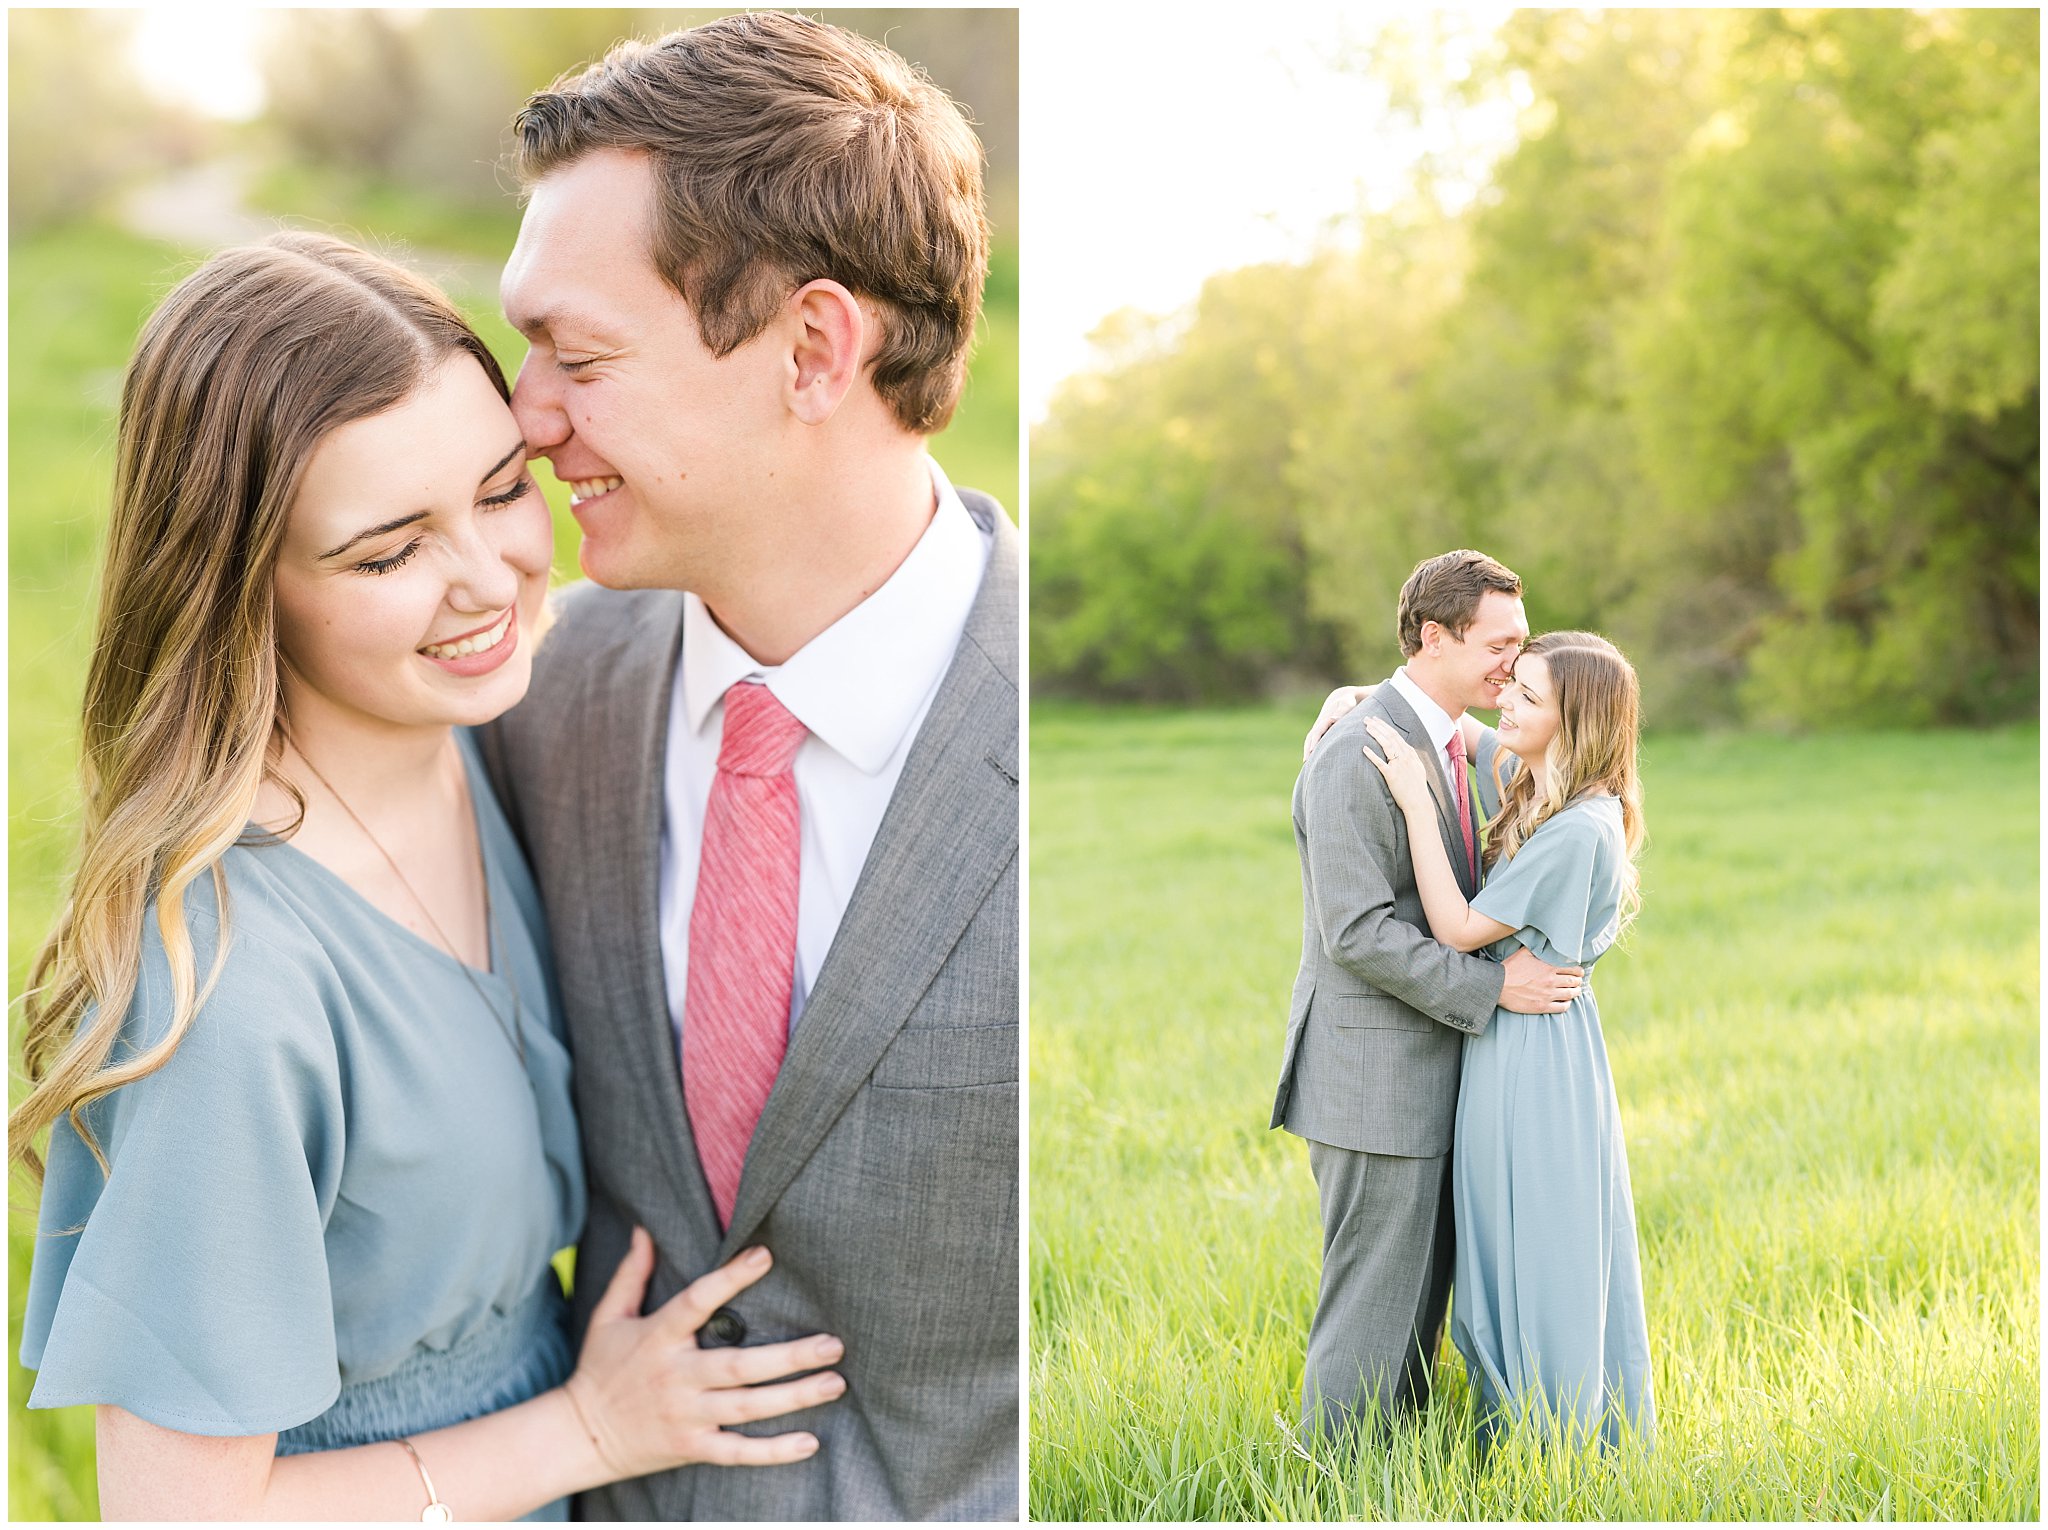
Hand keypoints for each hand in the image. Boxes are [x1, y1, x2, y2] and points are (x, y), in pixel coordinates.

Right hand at [562, 1228, 844, 1476]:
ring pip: (747, 1407)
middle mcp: (676, 1377)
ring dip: (794, 1396)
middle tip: (832, 1343)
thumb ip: (631, 1274)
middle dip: (789, 1356)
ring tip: (834, 1382)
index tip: (765, 1256)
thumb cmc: (599, 1369)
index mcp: (658, 1337)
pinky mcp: (691, 1448)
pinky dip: (772, 1452)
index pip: (697, 1302)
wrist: (578, 1436)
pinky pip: (736, 1452)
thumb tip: (643, 1229)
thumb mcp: (608, 1316)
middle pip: (739, 1365)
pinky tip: (808, 1442)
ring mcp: (685, 1416)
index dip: (730, 1279)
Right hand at [1303, 685, 1373, 759]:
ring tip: (1307, 763)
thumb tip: (1332, 719)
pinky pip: (1314, 740)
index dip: (1314, 742)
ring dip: (1308, 750)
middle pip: (1310, 738)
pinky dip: (1312, 748)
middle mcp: (1319, 724)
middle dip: (1308, 749)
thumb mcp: (1346, 704)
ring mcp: (1319, 727)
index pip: (1317, 732)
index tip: (1311, 752)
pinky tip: (1313, 758)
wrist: (1343, 697)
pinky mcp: (1321, 730)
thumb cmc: (1347, 701)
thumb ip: (1341, 711)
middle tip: (1306, 762)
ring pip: (1311, 740)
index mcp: (1325, 719)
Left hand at [1360, 717, 1434, 814]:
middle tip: (1367, 718)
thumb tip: (1405, 750)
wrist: (1418, 802)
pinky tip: (1364, 748)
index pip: (1396, 735)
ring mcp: (1399, 765)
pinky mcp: (1392, 775)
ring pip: (1386, 744)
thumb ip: (1411, 758)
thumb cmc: (1417, 788)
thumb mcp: (1418, 769)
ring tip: (1366, 726)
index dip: (1385, 726)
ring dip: (1375, 733)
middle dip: (1378, 725)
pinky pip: (1380, 763)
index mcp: (1411, 754)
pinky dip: (1372, 754)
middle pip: (1390, 736)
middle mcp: (1405, 757)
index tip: (1376, 720)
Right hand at [1497, 947, 1584, 1013]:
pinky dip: (1567, 1004)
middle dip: (1578, 982)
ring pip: (1571, 995)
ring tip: (1574, 991)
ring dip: (1574, 992)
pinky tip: (1565, 1002)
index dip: (1578, 971)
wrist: (1498, 986)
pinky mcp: (1543, 1006)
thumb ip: (1536, 948)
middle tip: (1577, 982)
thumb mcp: (1522, 953)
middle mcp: (1551, 981)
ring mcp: (1548, 995)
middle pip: (1574, 982)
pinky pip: (1562, 1007)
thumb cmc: (1509, 969)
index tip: (1578, 972)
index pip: (1572, 969)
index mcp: (1548, 968)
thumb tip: (1542, 941)